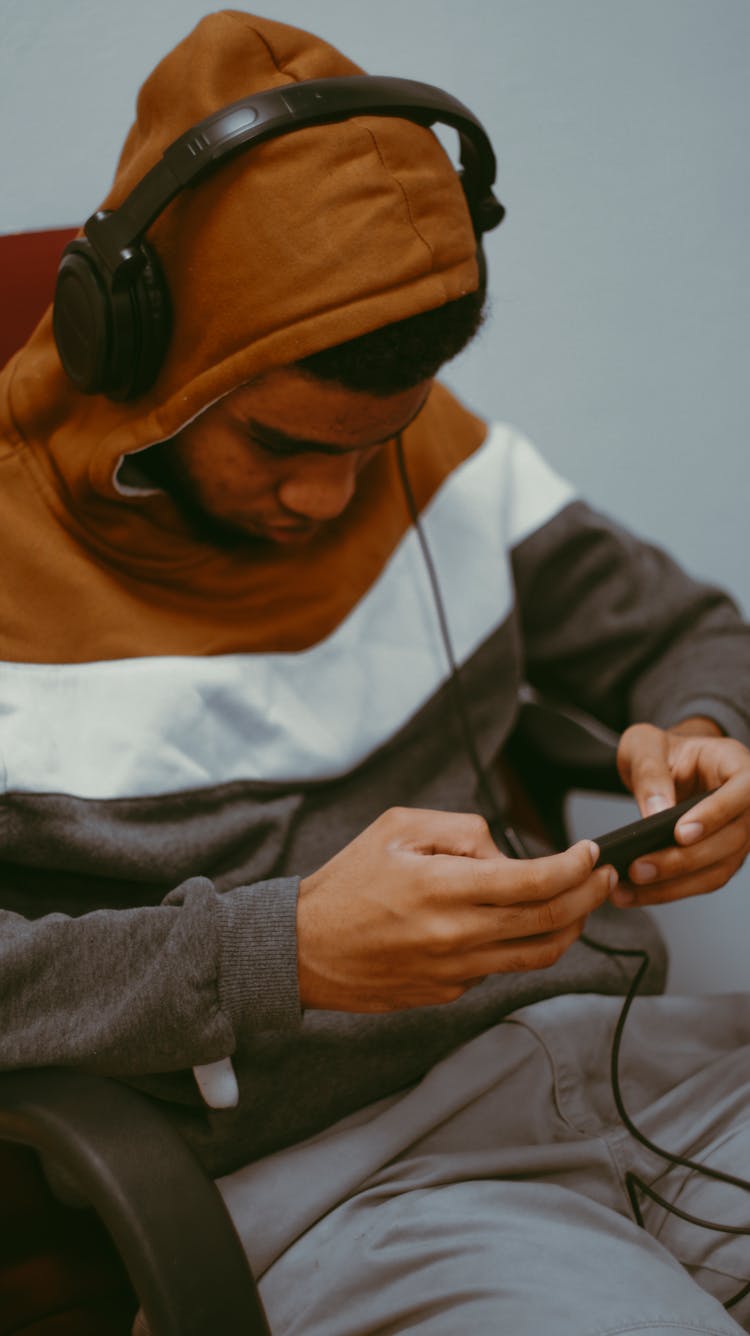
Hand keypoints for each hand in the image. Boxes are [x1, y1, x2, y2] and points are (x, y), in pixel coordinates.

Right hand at [296, 807, 612, 1011]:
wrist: (303, 950)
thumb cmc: (347, 882)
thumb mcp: (398, 828)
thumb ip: (462, 830)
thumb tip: (507, 853)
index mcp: (444, 888)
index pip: (534, 881)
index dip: (575, 866)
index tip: (591, 852)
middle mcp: (457, 935)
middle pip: (551, 921)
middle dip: (590, 894)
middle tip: (605, 875)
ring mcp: (456, 971)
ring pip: (539, 955)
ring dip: (572, 927)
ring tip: (582, 902)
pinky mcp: (450, 992)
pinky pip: (502, 968)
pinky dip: (522, 944)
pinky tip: (518, 923)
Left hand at [613, 719, 749, 905]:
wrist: (667, 764)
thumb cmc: (661, 750)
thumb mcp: (646, 746)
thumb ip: (650, 773)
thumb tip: (656, 813)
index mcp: (735, 764)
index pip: (743, 791)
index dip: (716, 814)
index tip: (680, 833)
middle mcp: (746, 802)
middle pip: (731, 839)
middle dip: (683, 859)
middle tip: (638, 868)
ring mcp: (738, 834)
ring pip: (719, 868)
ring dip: (673, 885)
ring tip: (628, 888)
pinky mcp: (721, 857)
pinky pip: (701, 880)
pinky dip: (668, 890)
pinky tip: (633, 893)